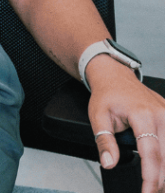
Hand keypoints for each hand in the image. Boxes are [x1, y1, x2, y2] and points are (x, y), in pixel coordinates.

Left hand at [87, 56, 164, 192]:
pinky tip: (162, 168)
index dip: (150, 177)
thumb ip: (104, 141)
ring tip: (157, 184)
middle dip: (161, 180)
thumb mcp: (97, 116)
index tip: (147, 192)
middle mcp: (161, 115)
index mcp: (142, 115)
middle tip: (152, 192)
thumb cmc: (106, 94)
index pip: (151, 154)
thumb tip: (109, 163)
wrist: (114, 75)